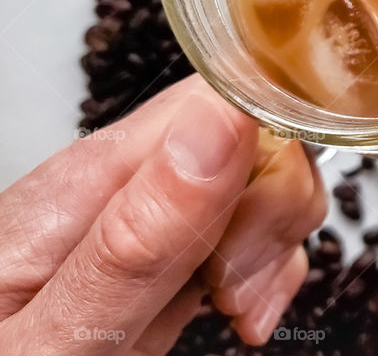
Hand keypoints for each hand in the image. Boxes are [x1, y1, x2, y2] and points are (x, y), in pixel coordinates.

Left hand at [0, 74, 326, 353]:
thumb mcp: (52, 337)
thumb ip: (137, 234)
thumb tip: (224, 120)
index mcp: (90, 176)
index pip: (218, 95)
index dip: (265, 148)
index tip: (248, 232)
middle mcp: (126, 178)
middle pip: (257, 135)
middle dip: (274, 212)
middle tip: (228, 287)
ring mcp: (153, 209)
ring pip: (268, 180)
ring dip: (275, 248)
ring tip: (233, 308)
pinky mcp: (172, 242)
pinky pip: (255, 224)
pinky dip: (269, 269)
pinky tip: (240, 311)